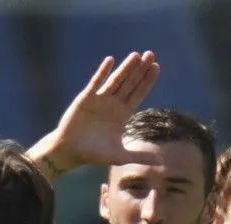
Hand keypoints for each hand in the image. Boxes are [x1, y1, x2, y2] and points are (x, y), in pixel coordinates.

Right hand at [45, 52, 160, 172]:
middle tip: (151, 54)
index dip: (147, 81)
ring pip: (116, 80)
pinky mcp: (86, 98)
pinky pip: (96, 83)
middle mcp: (113, 104)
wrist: (70, 152)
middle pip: (130, 83)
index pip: (138, 94)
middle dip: (140, 70)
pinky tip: (110, 60)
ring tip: (136, 55)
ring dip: (126, 68)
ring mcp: (99, 100)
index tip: (156, 67)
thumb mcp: (120, 156)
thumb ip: (139, 157)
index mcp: (122, 114)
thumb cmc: (94, 154)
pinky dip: (103, 72)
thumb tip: (160, 162)